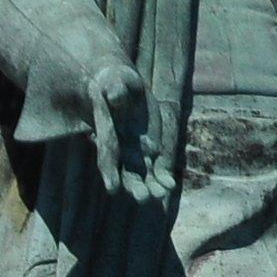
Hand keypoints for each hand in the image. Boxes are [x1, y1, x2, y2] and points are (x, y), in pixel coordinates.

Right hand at [88, 61, 156, 201]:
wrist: (120, 85)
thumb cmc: (113, 80)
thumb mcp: (114, 80)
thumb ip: (115, 89)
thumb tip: (118, 97)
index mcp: (106, 131)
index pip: (108, 152)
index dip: (110, 169)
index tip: (113, 188)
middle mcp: (119, 146)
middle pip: (124, 171)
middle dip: (133, 185)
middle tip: (142, 197)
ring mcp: (134, 151)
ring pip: (141, 174)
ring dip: (150, 185)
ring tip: (160, 193)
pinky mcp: (149, 150)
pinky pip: (155, 167)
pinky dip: (162, 177)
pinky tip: (170, 184)